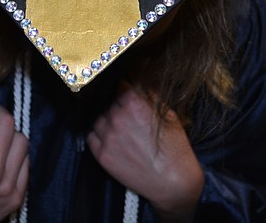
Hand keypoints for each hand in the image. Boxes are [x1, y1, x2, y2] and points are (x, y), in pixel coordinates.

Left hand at [87, 83, 203, 221]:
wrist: (173, 182)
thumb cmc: (175, 148)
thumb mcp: (167, 114)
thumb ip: (149, 95)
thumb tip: (137, 84)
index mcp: (134, 102)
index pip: (120, 85)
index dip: (125, 90)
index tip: (127, 94)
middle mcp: (117, 116)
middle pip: (109, 103)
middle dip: (118, 107)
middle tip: (129, 118)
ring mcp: (108, 136)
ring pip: (98, 119)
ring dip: (107, 121)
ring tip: (122, 132)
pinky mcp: (102, 155)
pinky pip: (91, 137)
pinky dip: (98, 136)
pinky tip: (111, 140)